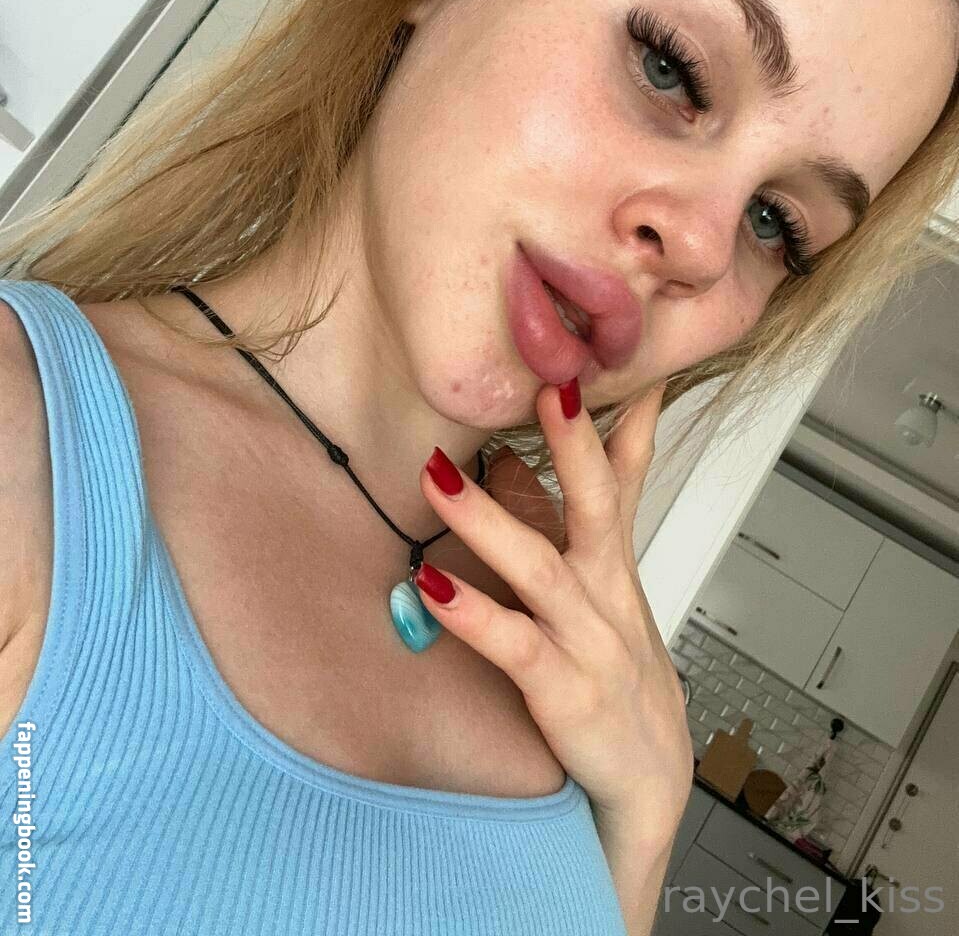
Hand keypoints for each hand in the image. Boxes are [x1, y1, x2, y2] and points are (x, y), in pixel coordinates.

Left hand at [414, 379, 693, 841]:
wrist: (649, 789)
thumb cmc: (618, 684)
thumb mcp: (601, 598)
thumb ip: (559, 531)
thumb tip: (515, 462)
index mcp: (614, 569)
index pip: (627, 481)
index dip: (628, 421)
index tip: (620, 362)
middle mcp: (608, 596)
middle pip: (598, 505)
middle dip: (575, 442)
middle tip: (549, 382)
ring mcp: (590, 645)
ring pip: (542, 569)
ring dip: (489, 518)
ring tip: (438, 474)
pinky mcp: (564, 695)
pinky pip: (514, 647)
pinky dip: (473, 615)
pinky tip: (431, 585)